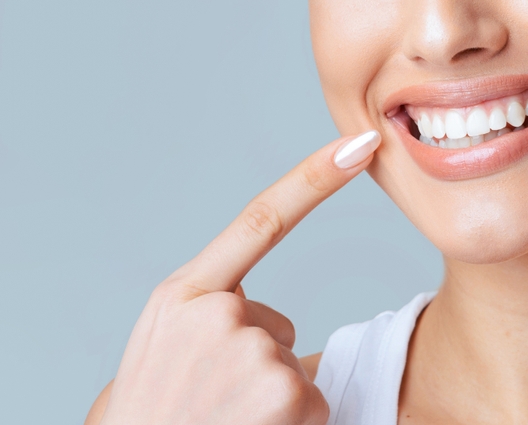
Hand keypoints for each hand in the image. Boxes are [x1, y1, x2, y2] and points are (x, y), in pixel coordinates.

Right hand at [98, 131, 380, 424]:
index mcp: (184, 294)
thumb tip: (270, 322)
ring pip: (290, 367)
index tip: (358, 146)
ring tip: (220, 418)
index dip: (314, 180)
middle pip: (273, 326)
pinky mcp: (286, 393)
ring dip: (267, 397)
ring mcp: (253, 351)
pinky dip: (289, 422)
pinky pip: (310, 400)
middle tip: (207, 400)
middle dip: (254, 363)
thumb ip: (210, 309)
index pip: (261, 220)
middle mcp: (217, 314)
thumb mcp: (164, 342)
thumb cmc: (153, 408)